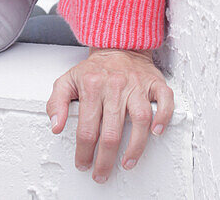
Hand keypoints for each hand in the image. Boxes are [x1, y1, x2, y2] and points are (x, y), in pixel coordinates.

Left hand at [46, 47, 174, 183]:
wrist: (118, 45)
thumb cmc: (95, 69)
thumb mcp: (68, 80)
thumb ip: (57, 102)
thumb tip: (55, 126)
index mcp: (92, 85)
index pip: (87, 127)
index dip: (84, 151)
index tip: (83, 164)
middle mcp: (114, 85)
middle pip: (111, 131)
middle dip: (105, 159)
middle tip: (102, 173)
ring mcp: (136, 85)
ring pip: (139, 119)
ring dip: (135, 146)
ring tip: (127, 163)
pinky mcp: (155, 83)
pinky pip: (164, 101)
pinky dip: (163, 117)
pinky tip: (156, 133)